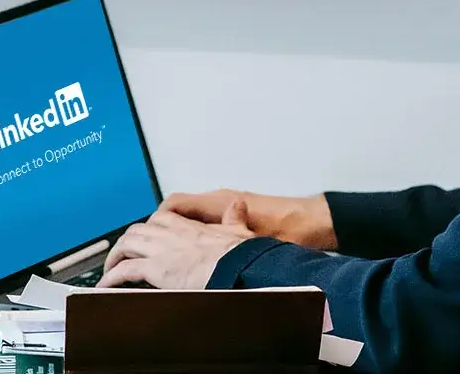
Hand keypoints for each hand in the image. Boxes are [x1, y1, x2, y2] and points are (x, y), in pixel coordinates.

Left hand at [96, 200, 256, 289]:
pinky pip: (125, 271)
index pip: (160, 219)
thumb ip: (235, 218)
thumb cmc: (239, 255)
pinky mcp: (156, 269)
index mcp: (189, 227)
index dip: (149, 227)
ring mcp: (161, 251)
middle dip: (127, 242)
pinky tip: (106, 286)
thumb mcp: (239, 231)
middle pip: (137, 230)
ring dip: (115, 257)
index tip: (146, 236)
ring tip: (111, 270)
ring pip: (126, 244)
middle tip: (123, 255)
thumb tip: (238, 206)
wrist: (239, 266)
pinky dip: (111, 277)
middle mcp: (171, 235)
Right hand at [160, 189, 338, 250]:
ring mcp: (227, 208)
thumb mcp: (255, 242)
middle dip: (157, 231)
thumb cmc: (290, 228)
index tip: (144, 241)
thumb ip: (226, 244)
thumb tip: (197, 257)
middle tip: (145, 253)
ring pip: (188, 217)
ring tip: (162, 256)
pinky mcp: (237, 217)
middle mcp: (220, 202)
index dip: (154, 222)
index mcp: (218, 204)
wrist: (315, 221)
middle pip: (175, 211)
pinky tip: (192, 254)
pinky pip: (204, 220)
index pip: (173, 205)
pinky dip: (192, 233)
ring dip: (174, 233)